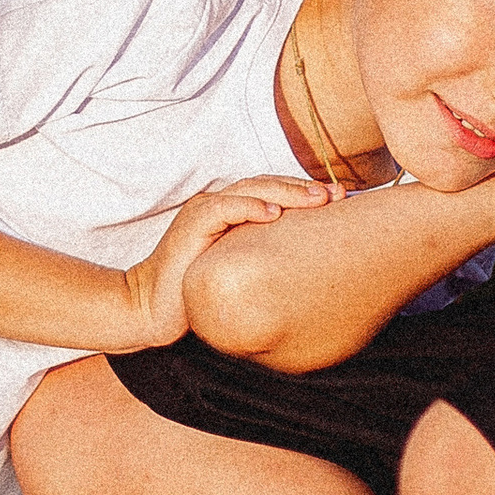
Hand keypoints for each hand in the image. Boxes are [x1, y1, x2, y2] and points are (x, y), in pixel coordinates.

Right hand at [117, 175, 333, 347]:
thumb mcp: (240, 273)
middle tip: (339, 194)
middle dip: (306, 187)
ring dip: (286, 192)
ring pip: (252, 189)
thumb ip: (266, 261)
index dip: (307, 192)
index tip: (342, 200)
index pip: (275, 193)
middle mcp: (220, 204)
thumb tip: (311, 269)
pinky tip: (275, 214)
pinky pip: (224, 208)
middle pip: (269, 184)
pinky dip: (249, 207)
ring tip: (318, 199)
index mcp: (233, 213)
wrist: (152, 309)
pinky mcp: (192, 224)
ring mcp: (204, 210)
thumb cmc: (197, 296)